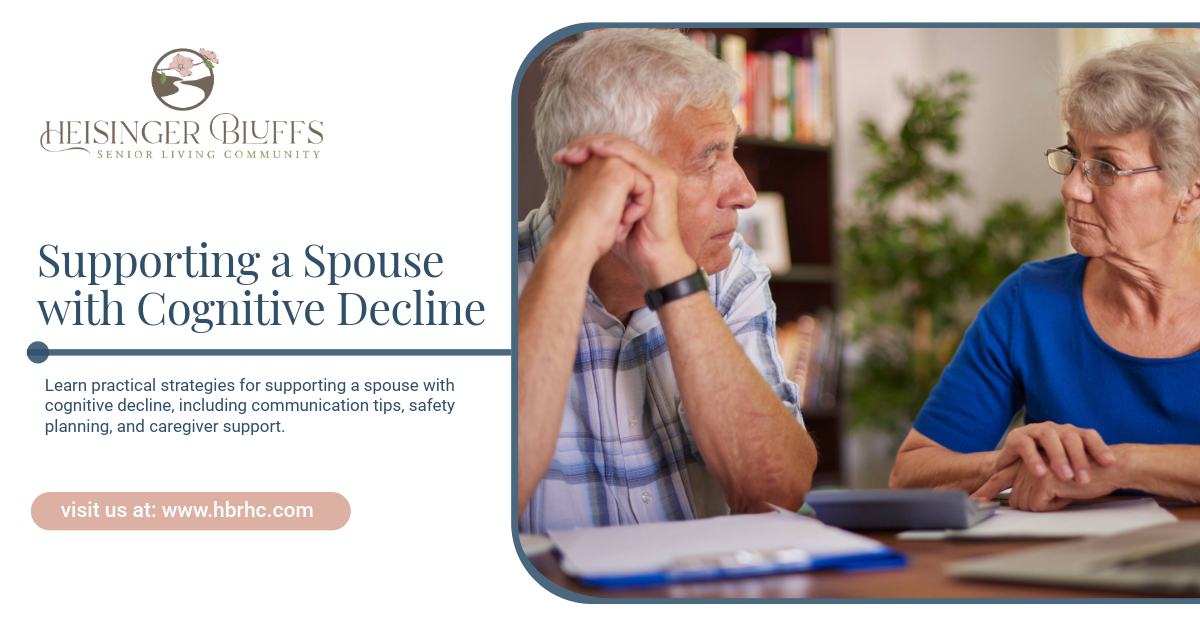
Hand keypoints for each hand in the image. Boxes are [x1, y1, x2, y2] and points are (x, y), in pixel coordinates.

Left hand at [555, 134, 694, 288]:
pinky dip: (616, 153)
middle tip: (565, 153)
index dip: (584, 149)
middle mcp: (647, 168)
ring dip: (598, 146)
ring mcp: (657, 172)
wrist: (649, 258)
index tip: (560, 157)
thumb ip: (595, 188)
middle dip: (587, 145)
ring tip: (577, 151)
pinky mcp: (662, 179)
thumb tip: (570, 170)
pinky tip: (598, 152)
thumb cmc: (628, 239)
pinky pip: (637, 158)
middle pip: (615, 143)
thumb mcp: (605, 208)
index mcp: (636, 173)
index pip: (608, 150)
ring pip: (624, 146)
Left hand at [973, 458, 1121, 511]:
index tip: (974, 500)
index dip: (987, 489)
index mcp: (1029, 461)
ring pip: (1025, 504)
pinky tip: (1070, 490)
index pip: (1001, 476)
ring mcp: (1032, 469)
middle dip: (1038, 505)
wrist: (1111, 466)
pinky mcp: (1041, 478)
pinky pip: (1038, 506)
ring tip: (1066, 489)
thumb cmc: (1088, 474)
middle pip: (1016, 500)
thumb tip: (1019, 502)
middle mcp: (1027, 463)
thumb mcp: (1057, 481)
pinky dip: (1056, 505)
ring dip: (1049, 505)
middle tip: (1062, 492)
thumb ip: (1037, 486)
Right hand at [989, 421, 1114, 485]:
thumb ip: (1083, 469)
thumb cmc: (1044, 466)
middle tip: (1084, 480)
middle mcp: (1054, 428)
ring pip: (1049, 436)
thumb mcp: (1066, 466)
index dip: (1099, 447)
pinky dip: (1034, 459)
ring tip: (1065, 477)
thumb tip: (1111, 481)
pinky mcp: (1016, 437)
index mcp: (1069, 433)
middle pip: (1071, 436)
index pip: (1088, 435)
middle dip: (1079, 458)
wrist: (1012, 465)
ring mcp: (1035, 431)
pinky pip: (1026, 445)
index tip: (1110, 463)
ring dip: (1059, 457)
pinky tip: (1041, 473)